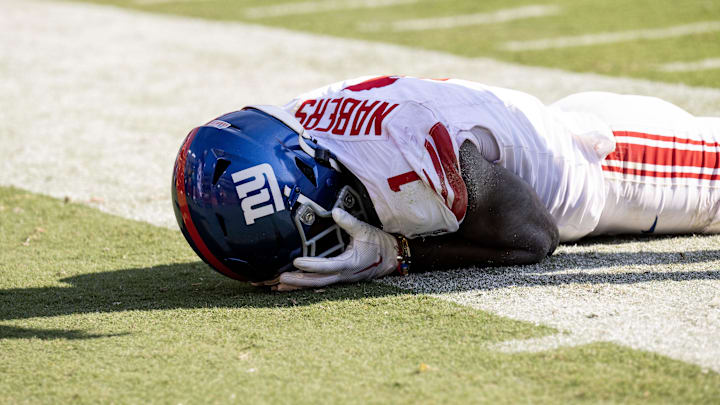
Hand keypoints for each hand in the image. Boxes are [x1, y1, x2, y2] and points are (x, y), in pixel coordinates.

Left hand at [277, 208, 398, 289]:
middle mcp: (344, 275)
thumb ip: (349, 222)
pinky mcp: (340, 278)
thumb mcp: (366, 230)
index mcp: (350, 264)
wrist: (393, 258)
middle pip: (318, 281)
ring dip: (299, 285)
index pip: (327, 266)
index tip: (296, 262)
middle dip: (299, 281)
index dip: (311, 265)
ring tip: (279, 286)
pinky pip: (321, 283)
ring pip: (318, 285)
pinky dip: (306, 284)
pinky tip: (293, 284)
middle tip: (280, 279)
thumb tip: (335, 211)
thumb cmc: (379, 244)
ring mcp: (342, 278)